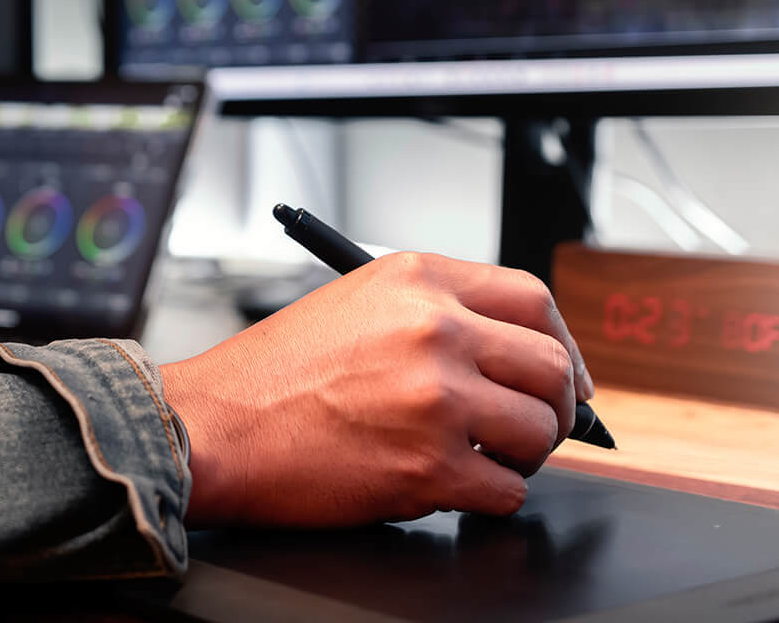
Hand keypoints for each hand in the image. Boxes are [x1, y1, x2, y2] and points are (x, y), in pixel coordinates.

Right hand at [161, 251, 593, 527]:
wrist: (214, 427)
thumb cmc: (273, 375)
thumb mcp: (356, 303)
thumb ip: (434, 313)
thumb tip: (512, 354)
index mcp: (417, 279)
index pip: (533, 297)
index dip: (562, 343)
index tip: (564, 376)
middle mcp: (433, 329)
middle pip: (550, 366)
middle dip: (551, 408)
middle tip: (529, 430)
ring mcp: (435, 398)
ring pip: (538, 433)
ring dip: (521, 457)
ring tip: (479, 459)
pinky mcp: (428, 467)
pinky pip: (507, 492)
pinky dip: (488, 498)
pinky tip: (446, 486)